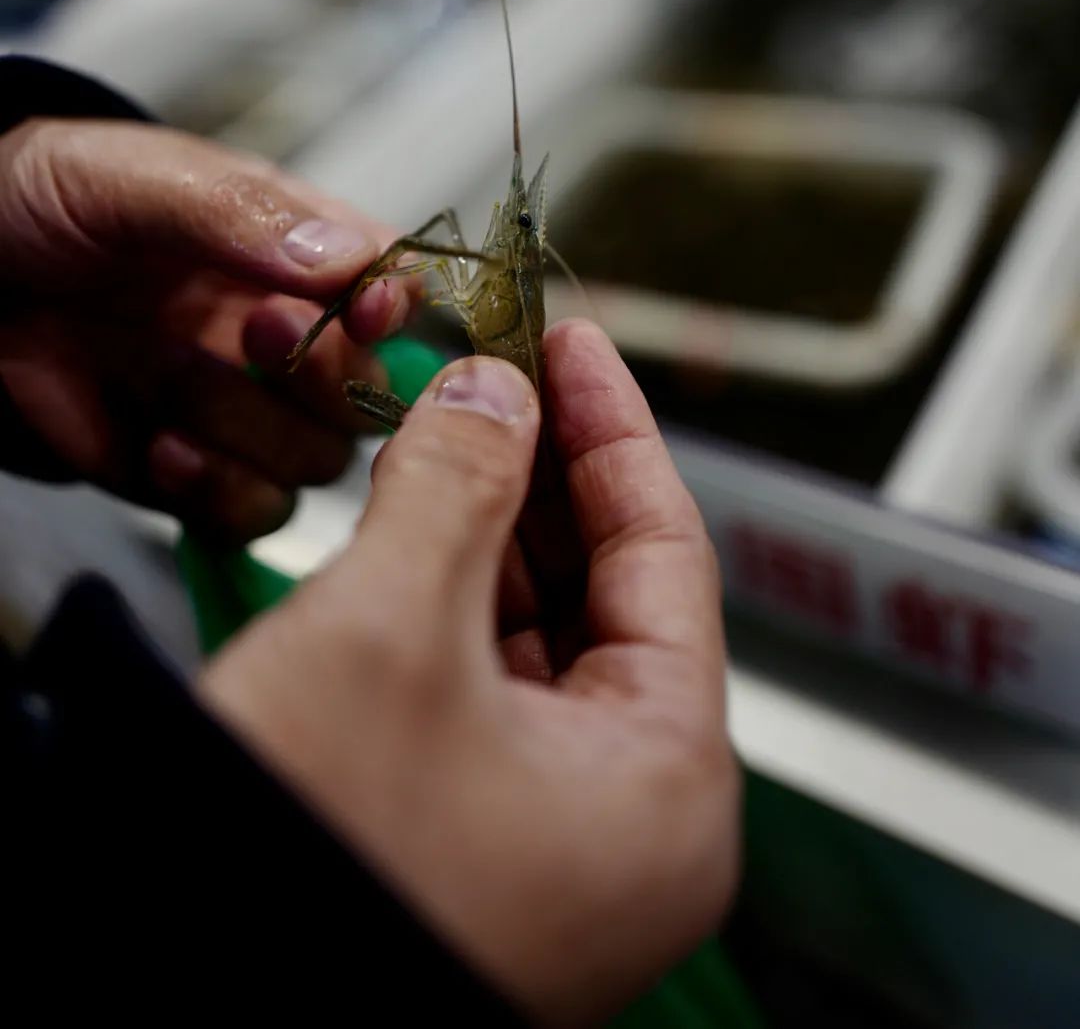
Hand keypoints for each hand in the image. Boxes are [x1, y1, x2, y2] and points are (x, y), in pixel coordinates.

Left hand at [0, 118, 419, 543]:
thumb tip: (350, 260)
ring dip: (247, 431)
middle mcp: (285, 335)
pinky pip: (249, 513)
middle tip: (252, 328)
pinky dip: (213, 492)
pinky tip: (158, 447)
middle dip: (320, 371)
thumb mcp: (135, 179)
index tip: (368, 310)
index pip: (391, 286)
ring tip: (169, 387)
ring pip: (314, 460)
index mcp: (292, 251)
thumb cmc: (43, 201)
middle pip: (369, 392)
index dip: (394, 306)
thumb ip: (240, 212)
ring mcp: (240, 410)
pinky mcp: (191, 474)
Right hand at [201, 319, 738, 1024]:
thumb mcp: (389, 631)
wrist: (189, 1012)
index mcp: (669, 783)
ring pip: (548, 641)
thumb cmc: (317, 869)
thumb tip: (491, 394)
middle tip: (505, 369)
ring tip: (456, 427)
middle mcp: (634, 826)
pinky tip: (424, 529)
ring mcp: (560, 849)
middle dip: (549, 470)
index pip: (668, 552)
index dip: (615, 427)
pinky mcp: (481, 850)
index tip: (576, 341)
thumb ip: (457, 485)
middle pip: (613, 593)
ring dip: (498, 531)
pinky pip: (495, 695)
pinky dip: (460, 605)